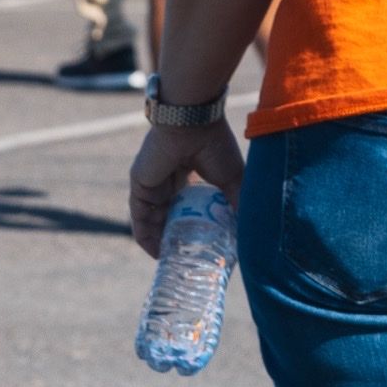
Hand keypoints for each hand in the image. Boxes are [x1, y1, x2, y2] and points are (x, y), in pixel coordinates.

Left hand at [128, 119, 245, 256]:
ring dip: (160, 242)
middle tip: (186, 262)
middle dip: (175, 240)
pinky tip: (156, 252)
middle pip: (167, 217)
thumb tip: (248, 232)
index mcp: (188, 175)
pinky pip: (139, 217)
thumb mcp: (233, 180)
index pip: (185, 208)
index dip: (192, 229)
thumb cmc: (215, 145)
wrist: (192, 123)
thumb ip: (237, 204)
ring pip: (153, 221)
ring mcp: (152, 184)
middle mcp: (168, 180)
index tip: (202, 248)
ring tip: (173, 263)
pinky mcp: (139, 186)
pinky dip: (145, 236)